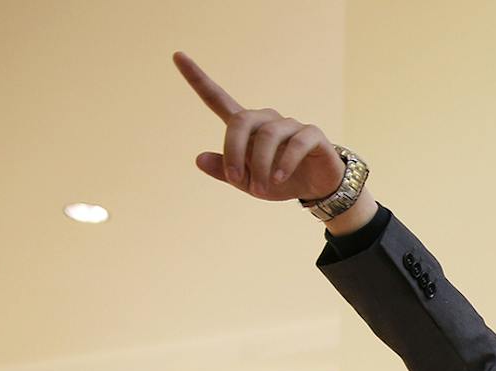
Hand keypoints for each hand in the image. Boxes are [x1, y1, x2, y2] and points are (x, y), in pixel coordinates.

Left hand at [175, 52, 345, 201]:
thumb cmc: (279, 181)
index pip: (217, 98)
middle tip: (236, 179)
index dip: (197, 78)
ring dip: (260, 165)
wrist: (318, 189)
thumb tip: (199, 158)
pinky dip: (284, 163)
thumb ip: (225, 171)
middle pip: (241, 120)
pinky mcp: (312, 134)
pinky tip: (278, 178)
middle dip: (234, 150)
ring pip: (267, 135)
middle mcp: (266, 120)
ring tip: (260, 188)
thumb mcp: (248, 182)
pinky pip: (295, 144)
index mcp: (246, 128)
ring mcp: (290, 125)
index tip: (177, 56)